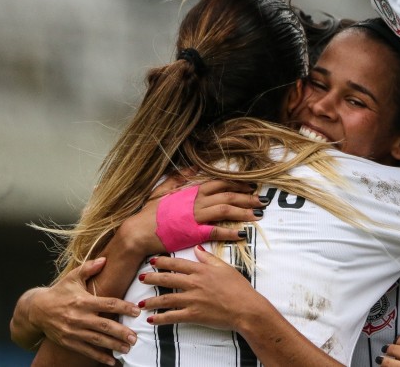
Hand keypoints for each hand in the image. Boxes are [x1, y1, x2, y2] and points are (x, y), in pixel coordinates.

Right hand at [26, 258, 139, 364]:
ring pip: (97, 340)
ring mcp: (73, 331)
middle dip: (121, 332)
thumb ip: (89, 268)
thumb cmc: (59, 292)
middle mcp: (78, 317)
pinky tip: (111, 361)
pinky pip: (86, 350)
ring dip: (113, 345)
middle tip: (135, 337)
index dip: (124, 307)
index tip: (137, 311)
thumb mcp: (72, 277)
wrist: (36, 310)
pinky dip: (99, 357)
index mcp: (83, 301)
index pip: (108, 304)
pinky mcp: (68, 341)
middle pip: (104, 325)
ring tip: (128, 348)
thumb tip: (105, 259)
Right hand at [119, 179, 265, 255]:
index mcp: (191, 191)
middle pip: (228, 195)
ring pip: (225, 210)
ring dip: (244, 212)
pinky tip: (242, 233)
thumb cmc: (149, 214)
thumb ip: (178, 178)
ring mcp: (195, 216)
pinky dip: (230, 231)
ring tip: (258, 215)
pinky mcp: (193, 232)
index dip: (237, 183)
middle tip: (263, 200)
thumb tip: (192, 167)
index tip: (251, 185)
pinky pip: (215, 230)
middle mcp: (196, 201)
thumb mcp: (162, 191)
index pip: (220, 183)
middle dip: (247, 197)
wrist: (136, 232)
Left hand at [139, 245, 262, 329]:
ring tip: (140, 302)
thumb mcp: (225, 268)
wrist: (246, 308)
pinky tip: (151, 320)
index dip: (163, 262)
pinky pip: (172, 316)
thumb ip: (209, 259)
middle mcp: (194, 283)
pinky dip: (160, 319)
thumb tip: (197, 249)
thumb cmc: (239, 287)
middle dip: (152, 278)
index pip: (178, 263)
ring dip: (152, 301)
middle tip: (141, 278)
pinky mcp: (193, 314)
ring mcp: (192, 299)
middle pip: (168, 279)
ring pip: (166, 299)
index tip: (152, 261)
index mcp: (202, 270)